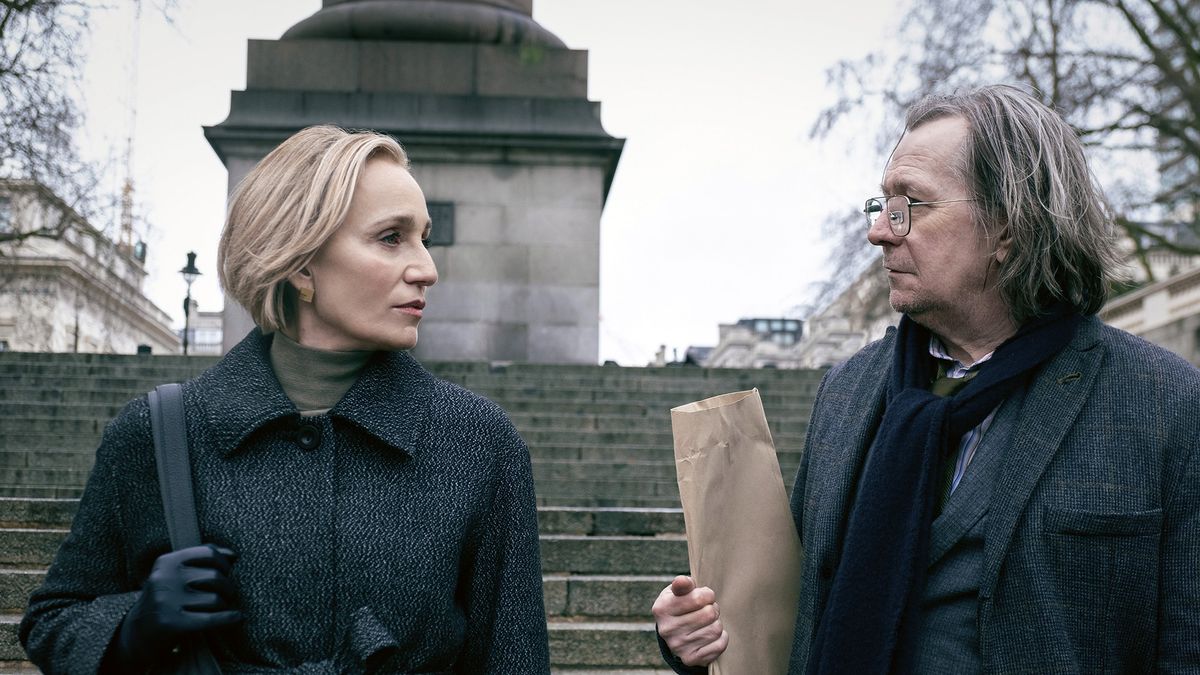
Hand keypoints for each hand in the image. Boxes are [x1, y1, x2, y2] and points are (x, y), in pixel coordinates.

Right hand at [113, 544, 241, 667]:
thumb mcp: (175, 575)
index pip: (208, 553)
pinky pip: (211, 619)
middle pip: (215, 577)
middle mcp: (164, 579)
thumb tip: (233, 555)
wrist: (135, 636)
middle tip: (227, 595)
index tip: (228, 572)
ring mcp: (166, 601)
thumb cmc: (165, 601)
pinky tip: (238, 617)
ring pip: (215, 599)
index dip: (224, 564)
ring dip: (224, 606)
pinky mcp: (171, 623)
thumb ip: (202, 560)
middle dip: (228, 588)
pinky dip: (229, 618)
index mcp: (166, 562)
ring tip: (221, 609)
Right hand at [652, 575, 728, 666]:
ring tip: (708, 622)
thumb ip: (682, 584)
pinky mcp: (690, 659)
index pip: (698, 598)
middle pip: (709, 614)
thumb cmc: (679, 606)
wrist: (675, 634)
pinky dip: (721, 638)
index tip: (705, 596)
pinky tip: (711, 635)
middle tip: (708, 609)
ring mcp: (678, 646)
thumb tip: (682, 581)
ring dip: (717, 623)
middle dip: (713, 608)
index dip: (708, 594)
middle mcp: (667, 630)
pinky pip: (719, 645)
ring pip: (716, 629)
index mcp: (662, 609)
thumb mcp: (677, 592)